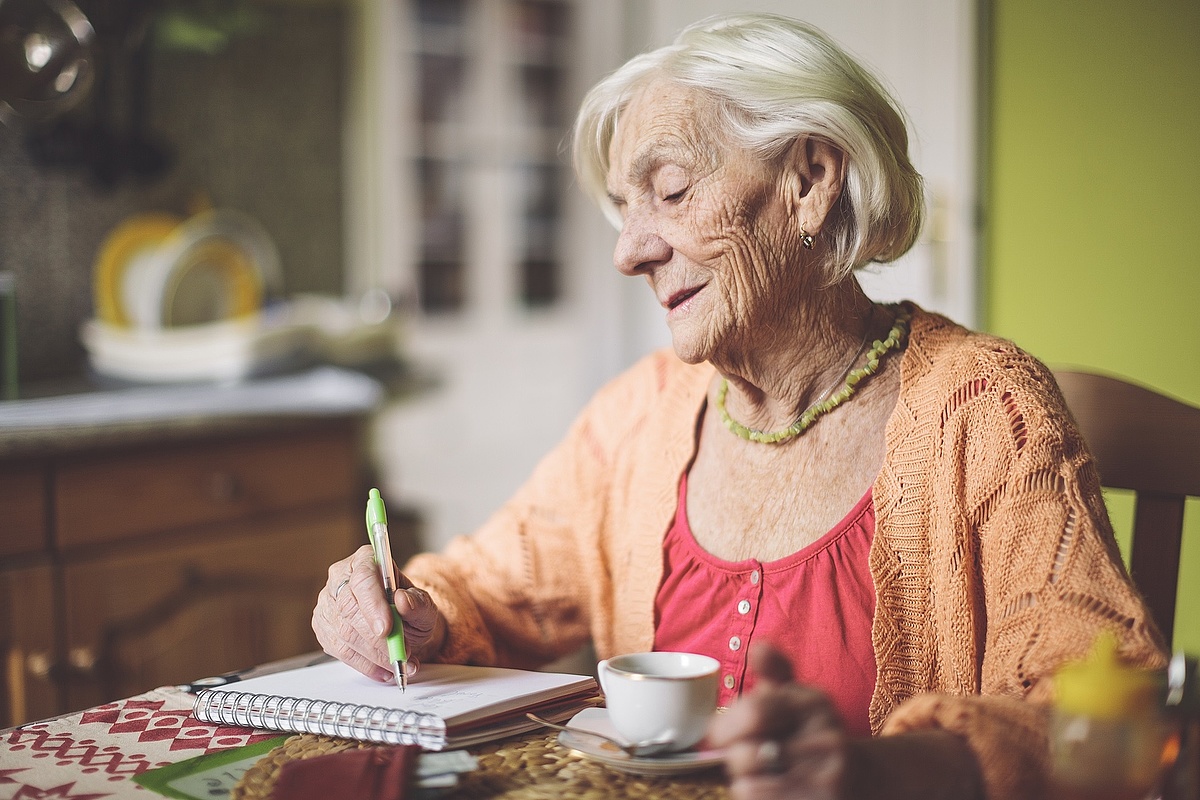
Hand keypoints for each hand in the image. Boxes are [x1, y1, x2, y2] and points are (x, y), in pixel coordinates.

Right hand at [312, 545, 445, 682]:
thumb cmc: (410, 608)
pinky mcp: (323, 626)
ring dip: (372, 655)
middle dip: (375, 638)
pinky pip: (338, 650)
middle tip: (399, 654)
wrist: (402, 623)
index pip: (363, 579)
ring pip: (342, 633)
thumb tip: (403, 601)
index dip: (373, 605)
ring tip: (397, 663)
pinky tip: (382, 669)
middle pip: (349, 608)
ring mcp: (327, 602)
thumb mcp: (425, 604)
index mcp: (366, 560)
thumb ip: (418, 603)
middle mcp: (341, 577)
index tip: (386, 629)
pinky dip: (363, 664)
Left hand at [708, 642, 846, 799]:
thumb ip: (775, 670)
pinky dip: (754, 794)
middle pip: (747, 753)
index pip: (755, 712)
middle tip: (738, 758)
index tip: (717, 736)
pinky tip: (767, 789)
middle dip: (732, 758)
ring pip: (750, 783)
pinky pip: (760, 798)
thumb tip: (758, 646)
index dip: (724, 727)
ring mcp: (828, 772)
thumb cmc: (810, 734)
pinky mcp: (825, 799)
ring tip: (757, 774)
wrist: (858, 776)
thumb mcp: (797, 699)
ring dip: (742, 781)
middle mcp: (825, 735)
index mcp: (812, 701)